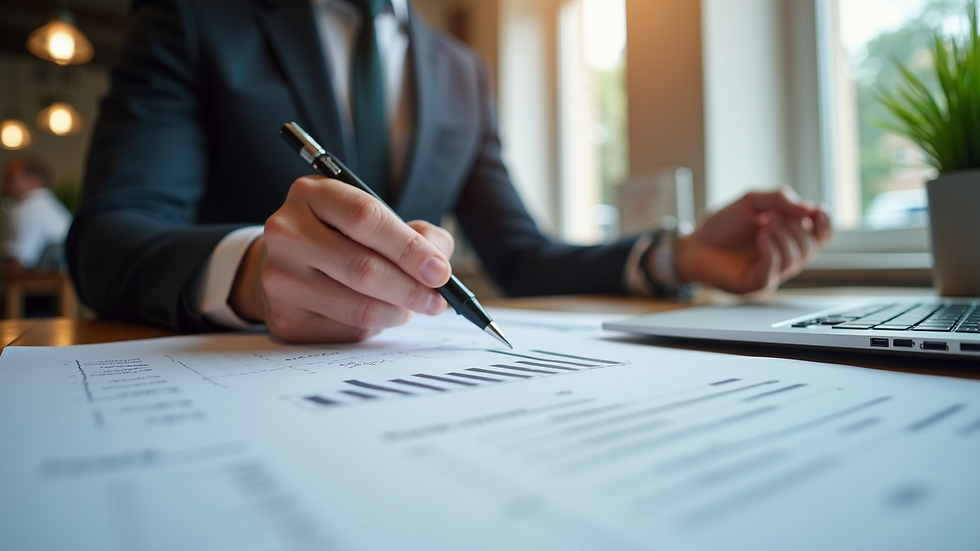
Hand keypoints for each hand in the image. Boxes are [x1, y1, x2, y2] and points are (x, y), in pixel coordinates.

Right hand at [229, 176, 453, 342]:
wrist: (286, 264)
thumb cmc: (340, 237)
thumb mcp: (373, 219)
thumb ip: (416, 233)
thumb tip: (438, 263)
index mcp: (311, 194)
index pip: (365, 218)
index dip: (409, 248)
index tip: (440, 271)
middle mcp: (287, 232)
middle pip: (362, 268)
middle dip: (410, 288)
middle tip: (437, 300)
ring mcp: (280, 277)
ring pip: (357, 307)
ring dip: (397, 312)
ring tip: (411, 307)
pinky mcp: (285, 318)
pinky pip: (346, 330)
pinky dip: (374, 326)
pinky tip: (379, 314)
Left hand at [674, 189, 831, 293]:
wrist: (695, 242)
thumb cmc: (724, 224)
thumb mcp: (752, 201)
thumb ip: (780, 198)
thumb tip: (809, 208)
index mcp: (789, 237)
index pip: (822, 235)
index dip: (825, 224)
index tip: (817, 210)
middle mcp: (785, 256)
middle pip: (810, 246)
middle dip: (795, 228)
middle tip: (773, 214)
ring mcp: (772, 271)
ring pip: (795, 259)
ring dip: (783, 237)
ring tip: (764, 223)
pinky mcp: (756, 283)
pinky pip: (774, 270)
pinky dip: (772, 250)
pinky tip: (761, 236)